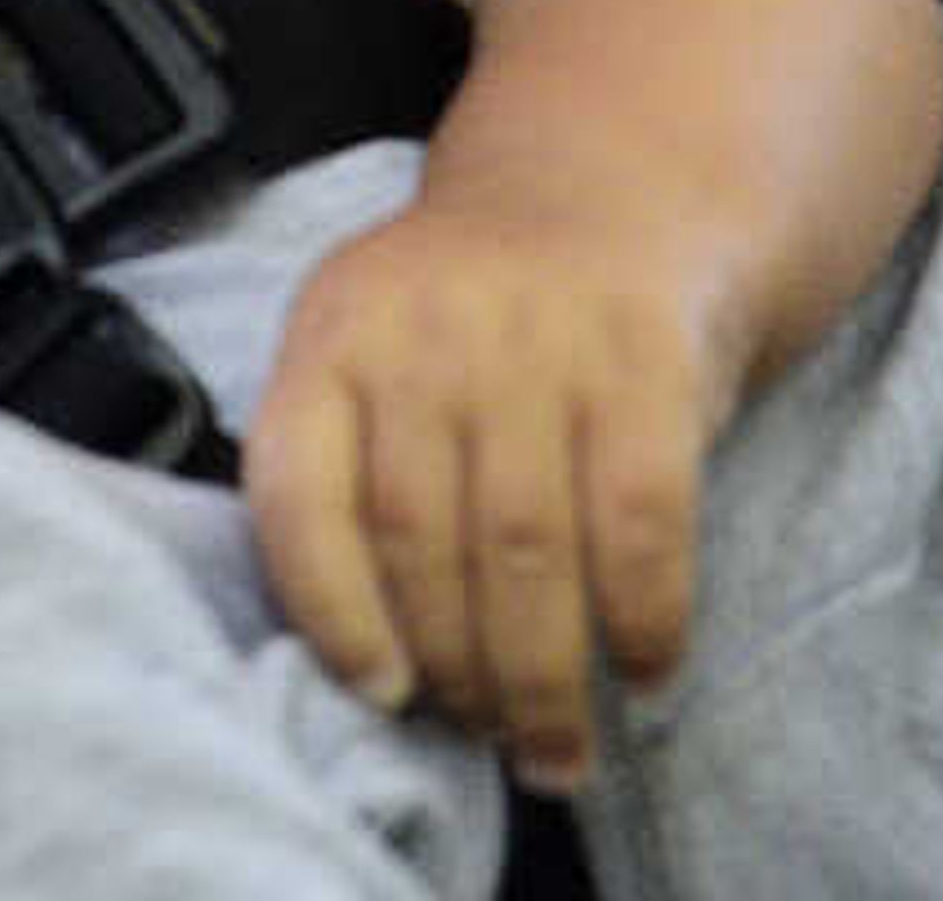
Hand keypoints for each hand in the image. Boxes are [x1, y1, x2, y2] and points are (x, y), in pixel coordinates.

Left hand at [241, 176, 748, 794]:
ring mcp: (538, 339)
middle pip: (421, 543)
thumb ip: (348, 470)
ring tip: (555, 749)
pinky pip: (640, 525)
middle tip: (487, 740)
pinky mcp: (646, 360)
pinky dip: (643, 622)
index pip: (296, 486)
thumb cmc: (471, 324)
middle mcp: (426, 329)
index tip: (378, 692)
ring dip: (543, 681)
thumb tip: (358, 661)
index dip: (329, 609)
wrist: (608, 192)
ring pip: (525, 552)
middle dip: (456, 675)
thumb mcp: (373, 351)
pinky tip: (643, 671)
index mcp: (334, 331)